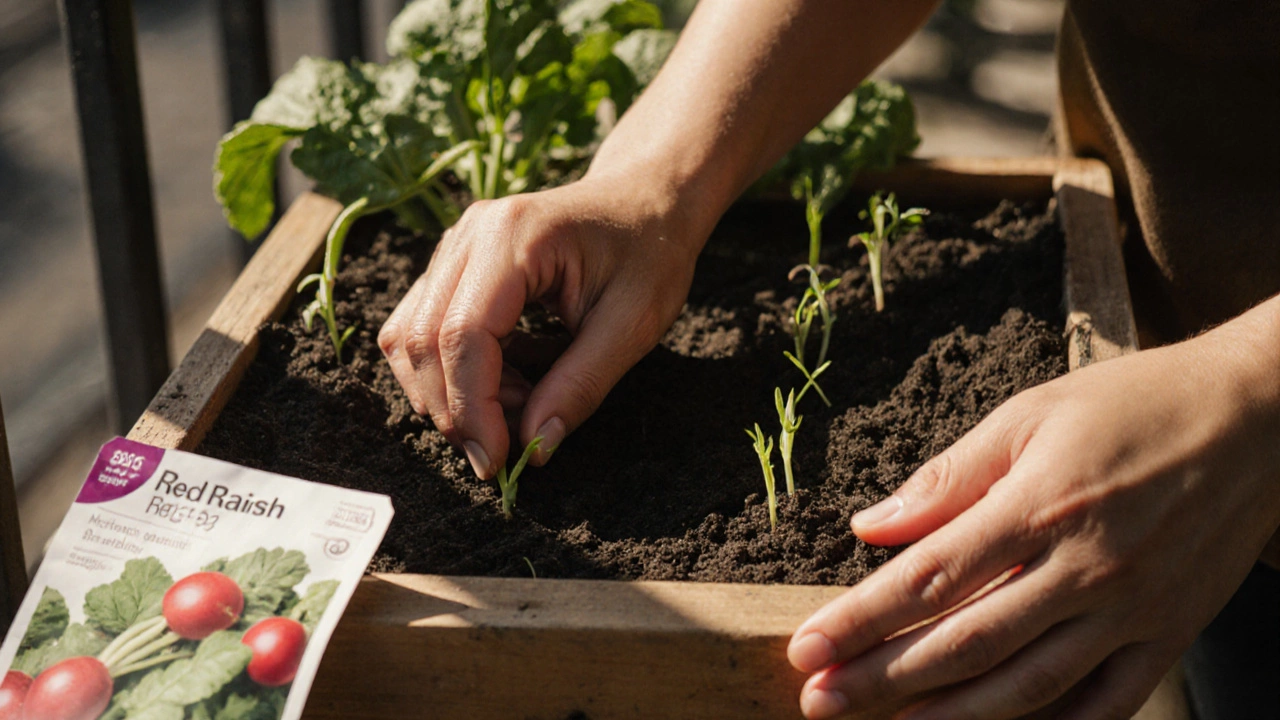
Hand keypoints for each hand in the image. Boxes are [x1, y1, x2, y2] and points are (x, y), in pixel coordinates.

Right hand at [378, 176, 702, 476]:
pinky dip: (454, 372)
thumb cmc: (650, 253)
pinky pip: (423, 328)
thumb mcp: (634, 325)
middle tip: (506, 449)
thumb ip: (582, 386)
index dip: (472, 409)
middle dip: (455, 410)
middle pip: (424, 340)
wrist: (646, 200)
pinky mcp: (452, 263)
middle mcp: (471, 234)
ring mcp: (455, 245)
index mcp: (516, 237)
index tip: (497, 462)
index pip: (464, 335)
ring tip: (522, 403)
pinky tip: (509, 381)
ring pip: (411, 337)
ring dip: (452, 393)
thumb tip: (535, 448)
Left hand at [787, 308, 1279, 719]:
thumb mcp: (1030, 414)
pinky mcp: (1171, 633)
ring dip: (950, 716)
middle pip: (966, 642)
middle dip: (882, 678)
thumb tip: (872, 525)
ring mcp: (1133, 608)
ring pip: (1028, 684)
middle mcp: (1086, 567)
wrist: (1258, 417)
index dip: (860, 619)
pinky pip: (1108, 702)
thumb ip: (949, 477)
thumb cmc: (1131, 405)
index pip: (929, 578)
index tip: (807, 647)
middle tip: (819, 701)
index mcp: (1041, 505)